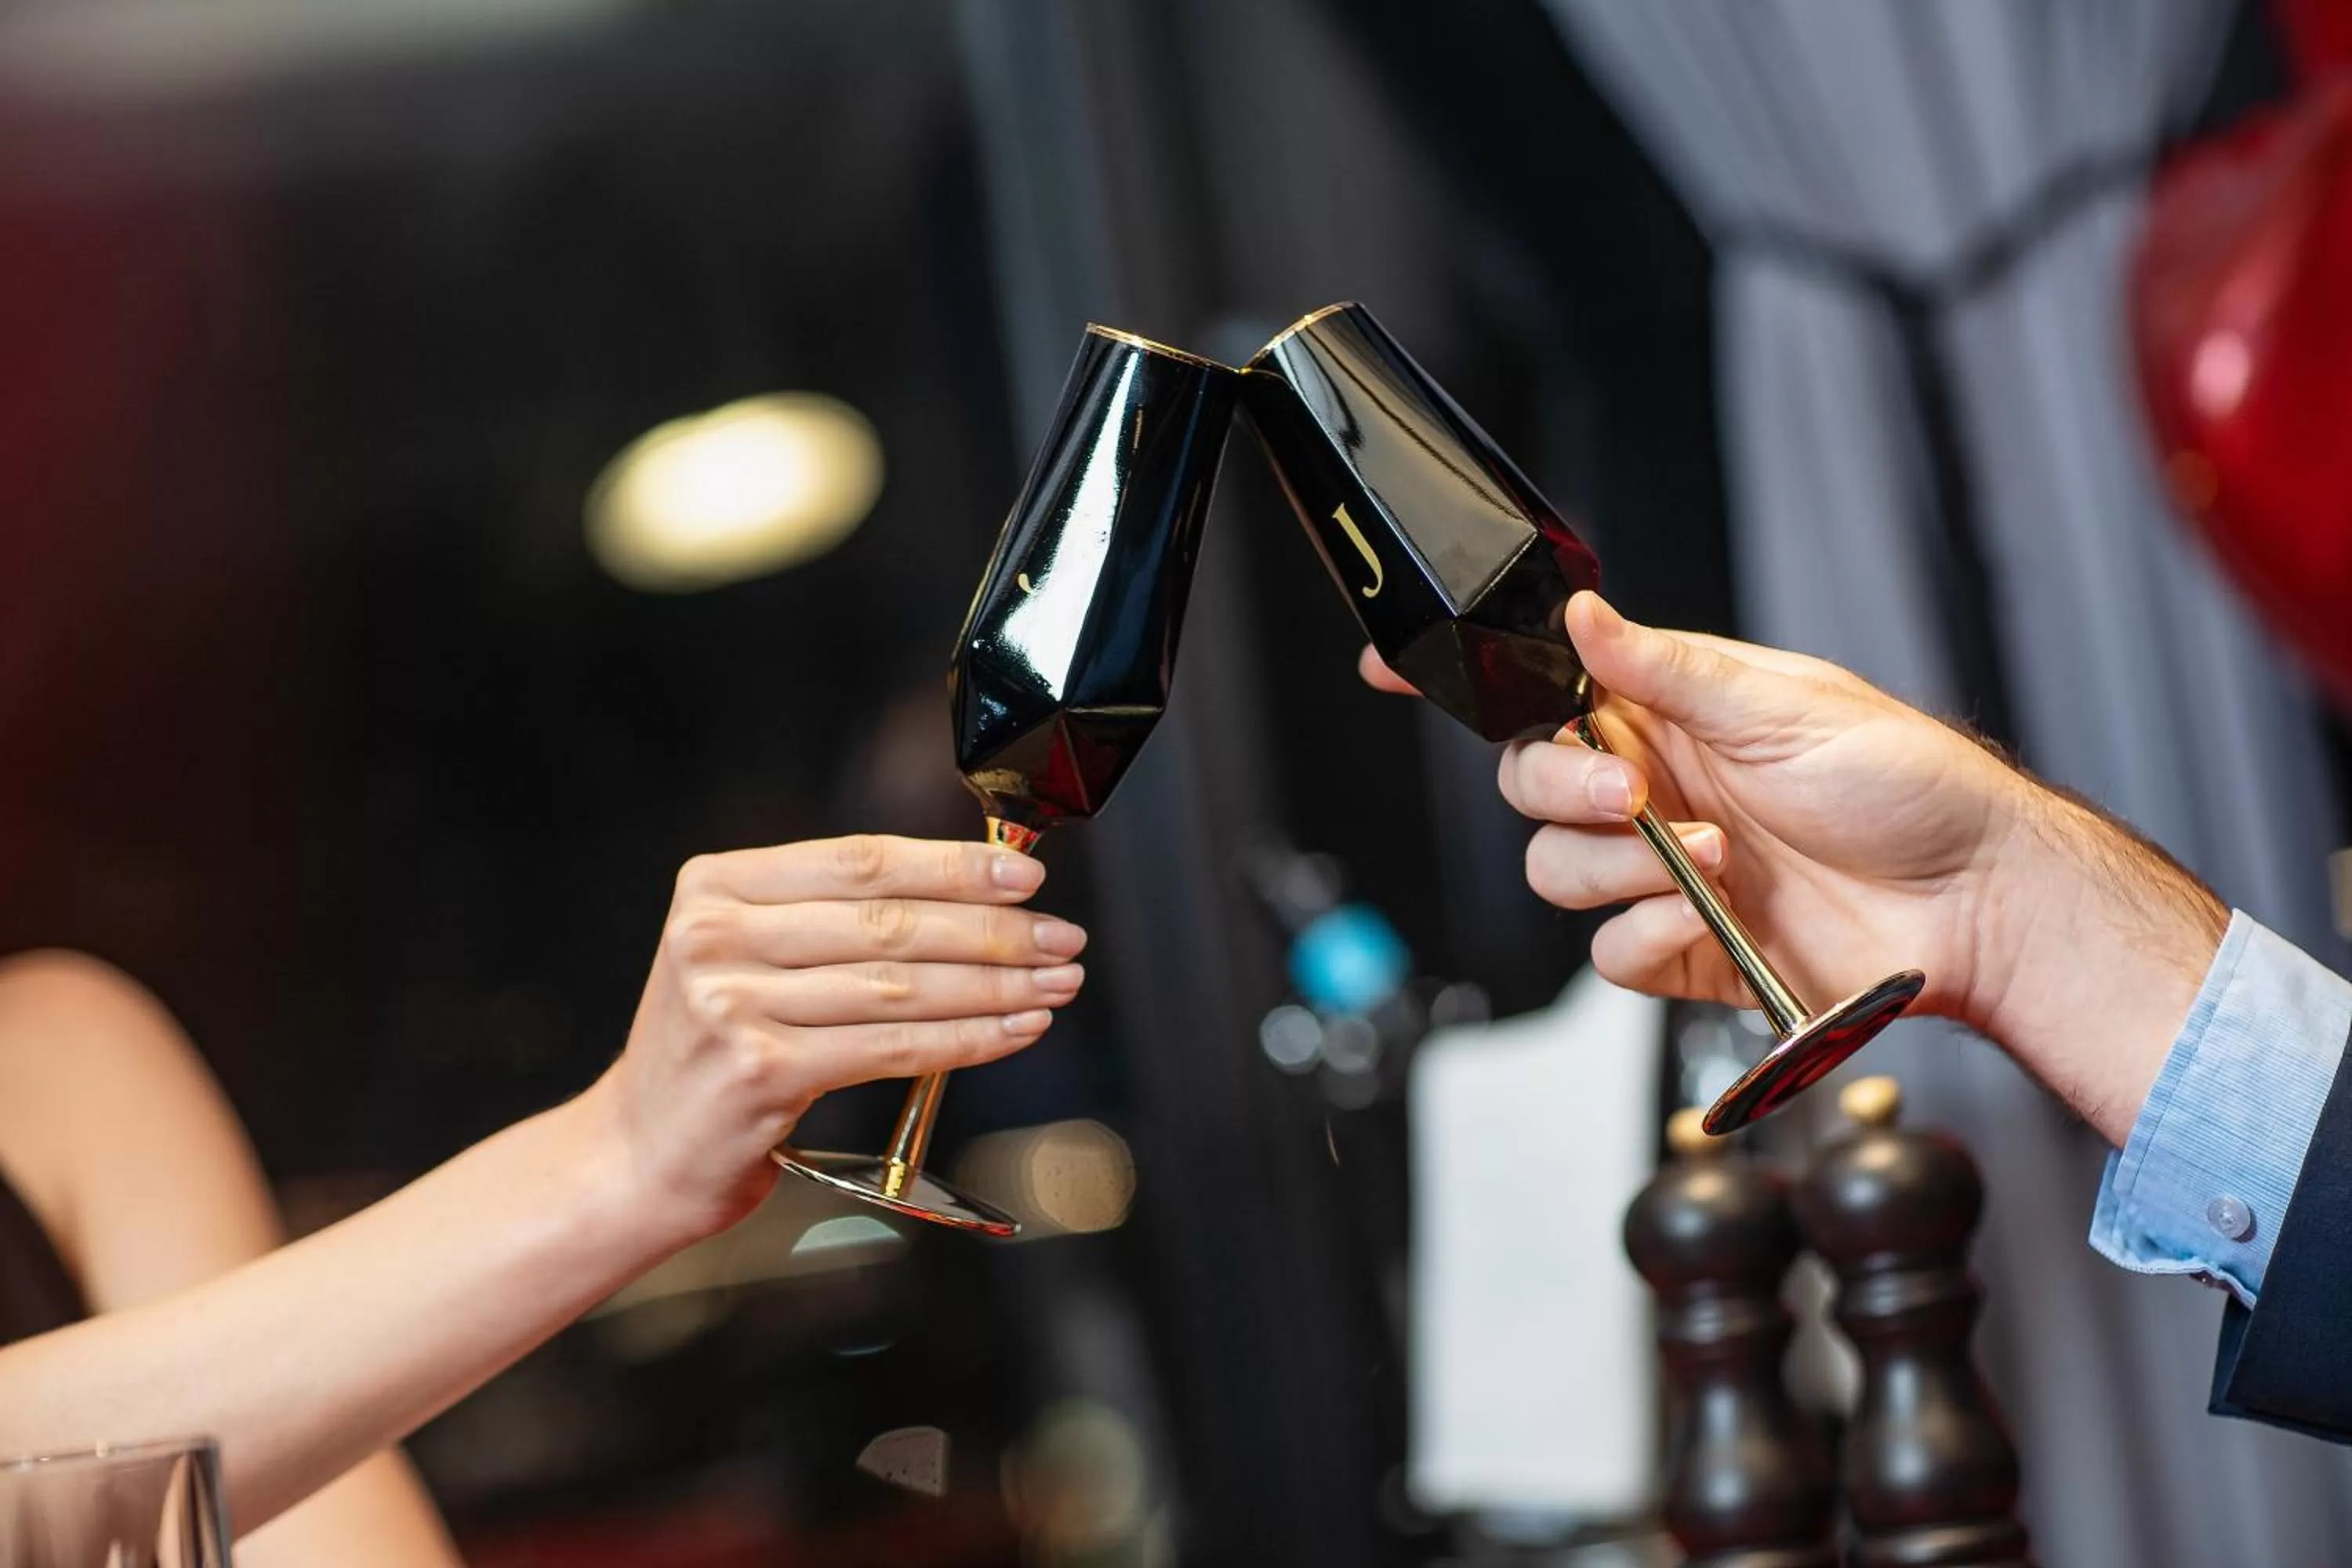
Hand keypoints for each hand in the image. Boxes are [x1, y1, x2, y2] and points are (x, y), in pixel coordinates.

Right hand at [585, 834, 1085, 1244]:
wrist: (637, 1153)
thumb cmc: (714, 1053)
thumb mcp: (748, 959)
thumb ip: (834, 920)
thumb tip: (973, 898)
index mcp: (717, 885)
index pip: (860, 858)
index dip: (953, 864)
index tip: (1025, 872)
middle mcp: (716, 935)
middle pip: (889, 921)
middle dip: (994, 929)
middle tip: (1063, 936)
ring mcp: (731, 1003)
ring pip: (900, 985)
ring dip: (996, 984)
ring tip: (1056, 985)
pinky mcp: (757, 1071)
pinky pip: (892, 1047)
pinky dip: (966, 1038)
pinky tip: (1014, 1030)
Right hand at [1363, 593, 2226, 1140]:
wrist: (1977, 904)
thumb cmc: (1909, 786)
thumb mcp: (1784, 704)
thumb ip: (1666, 669)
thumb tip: (1585, 616)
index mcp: (1673, 712)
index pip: (1547, 684)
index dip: (1469, 677)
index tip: (1391, 668)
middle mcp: (1658, 789)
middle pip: (1531, 785)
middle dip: (1564, 786)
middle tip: (1634, 791)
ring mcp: (1667, 871)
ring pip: (1557, 874)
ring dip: (1621, 869)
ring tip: (1714, 861)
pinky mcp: (1687, 952)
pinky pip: (1609, 954)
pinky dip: (1645, 935)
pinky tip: (1706, 918)